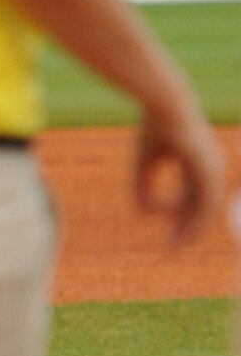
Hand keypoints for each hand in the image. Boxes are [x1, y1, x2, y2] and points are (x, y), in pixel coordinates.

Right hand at [133, 96, 227, 244]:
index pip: (189, 199)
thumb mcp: (143, 163)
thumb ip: (142, 189)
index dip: (175, 217)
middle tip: (171, 248)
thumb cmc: (153, 129)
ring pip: (205, 210)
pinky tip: (175, 226)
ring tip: (176, 245)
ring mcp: (213, 171)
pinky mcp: (211, 172)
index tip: (163, 231)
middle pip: (199, 208)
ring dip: (191, 229)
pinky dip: (191, 217)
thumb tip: (141, 214)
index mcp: (196, 164)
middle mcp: (209, 170)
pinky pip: (205, 203)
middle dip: (185, 229)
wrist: (166, 107)